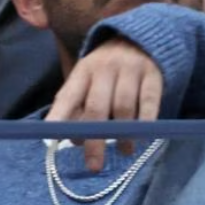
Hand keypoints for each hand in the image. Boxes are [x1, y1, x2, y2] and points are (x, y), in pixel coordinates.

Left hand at [45, 38, 162, 171]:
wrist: (140, 39)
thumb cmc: (107, 70)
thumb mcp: (88, 79)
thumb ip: (78, 105)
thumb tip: (69, 138)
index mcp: (83, 71)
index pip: (68, 95)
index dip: (59, 117)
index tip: (52, 138)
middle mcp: (104, 69)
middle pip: (96, 107)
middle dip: (94, 139)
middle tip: (93, 165)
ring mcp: (130, 71)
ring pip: (123, 108)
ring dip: (122, 135)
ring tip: (123, 151)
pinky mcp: (153, 76)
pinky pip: (149, 104)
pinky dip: (145, 123)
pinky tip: (142, 138)